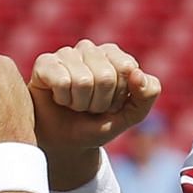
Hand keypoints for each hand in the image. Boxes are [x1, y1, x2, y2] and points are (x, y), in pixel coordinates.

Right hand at [27, 40, 162, 188]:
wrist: (64, 143)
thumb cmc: (97, 124)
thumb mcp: (130, 115)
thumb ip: (147, 94)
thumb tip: (136, 73)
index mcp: (114, 55)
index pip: (127, 69)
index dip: (119, 96)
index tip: (110, 105)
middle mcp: (90, 49)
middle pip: (106, 76)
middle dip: (99, 103)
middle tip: (90, 108)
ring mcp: (66, 53)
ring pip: (83, 81)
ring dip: (80, 104)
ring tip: (74, 104)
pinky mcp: (45, 63)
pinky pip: (62, 81)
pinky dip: (63, 100)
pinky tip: (59, 99)